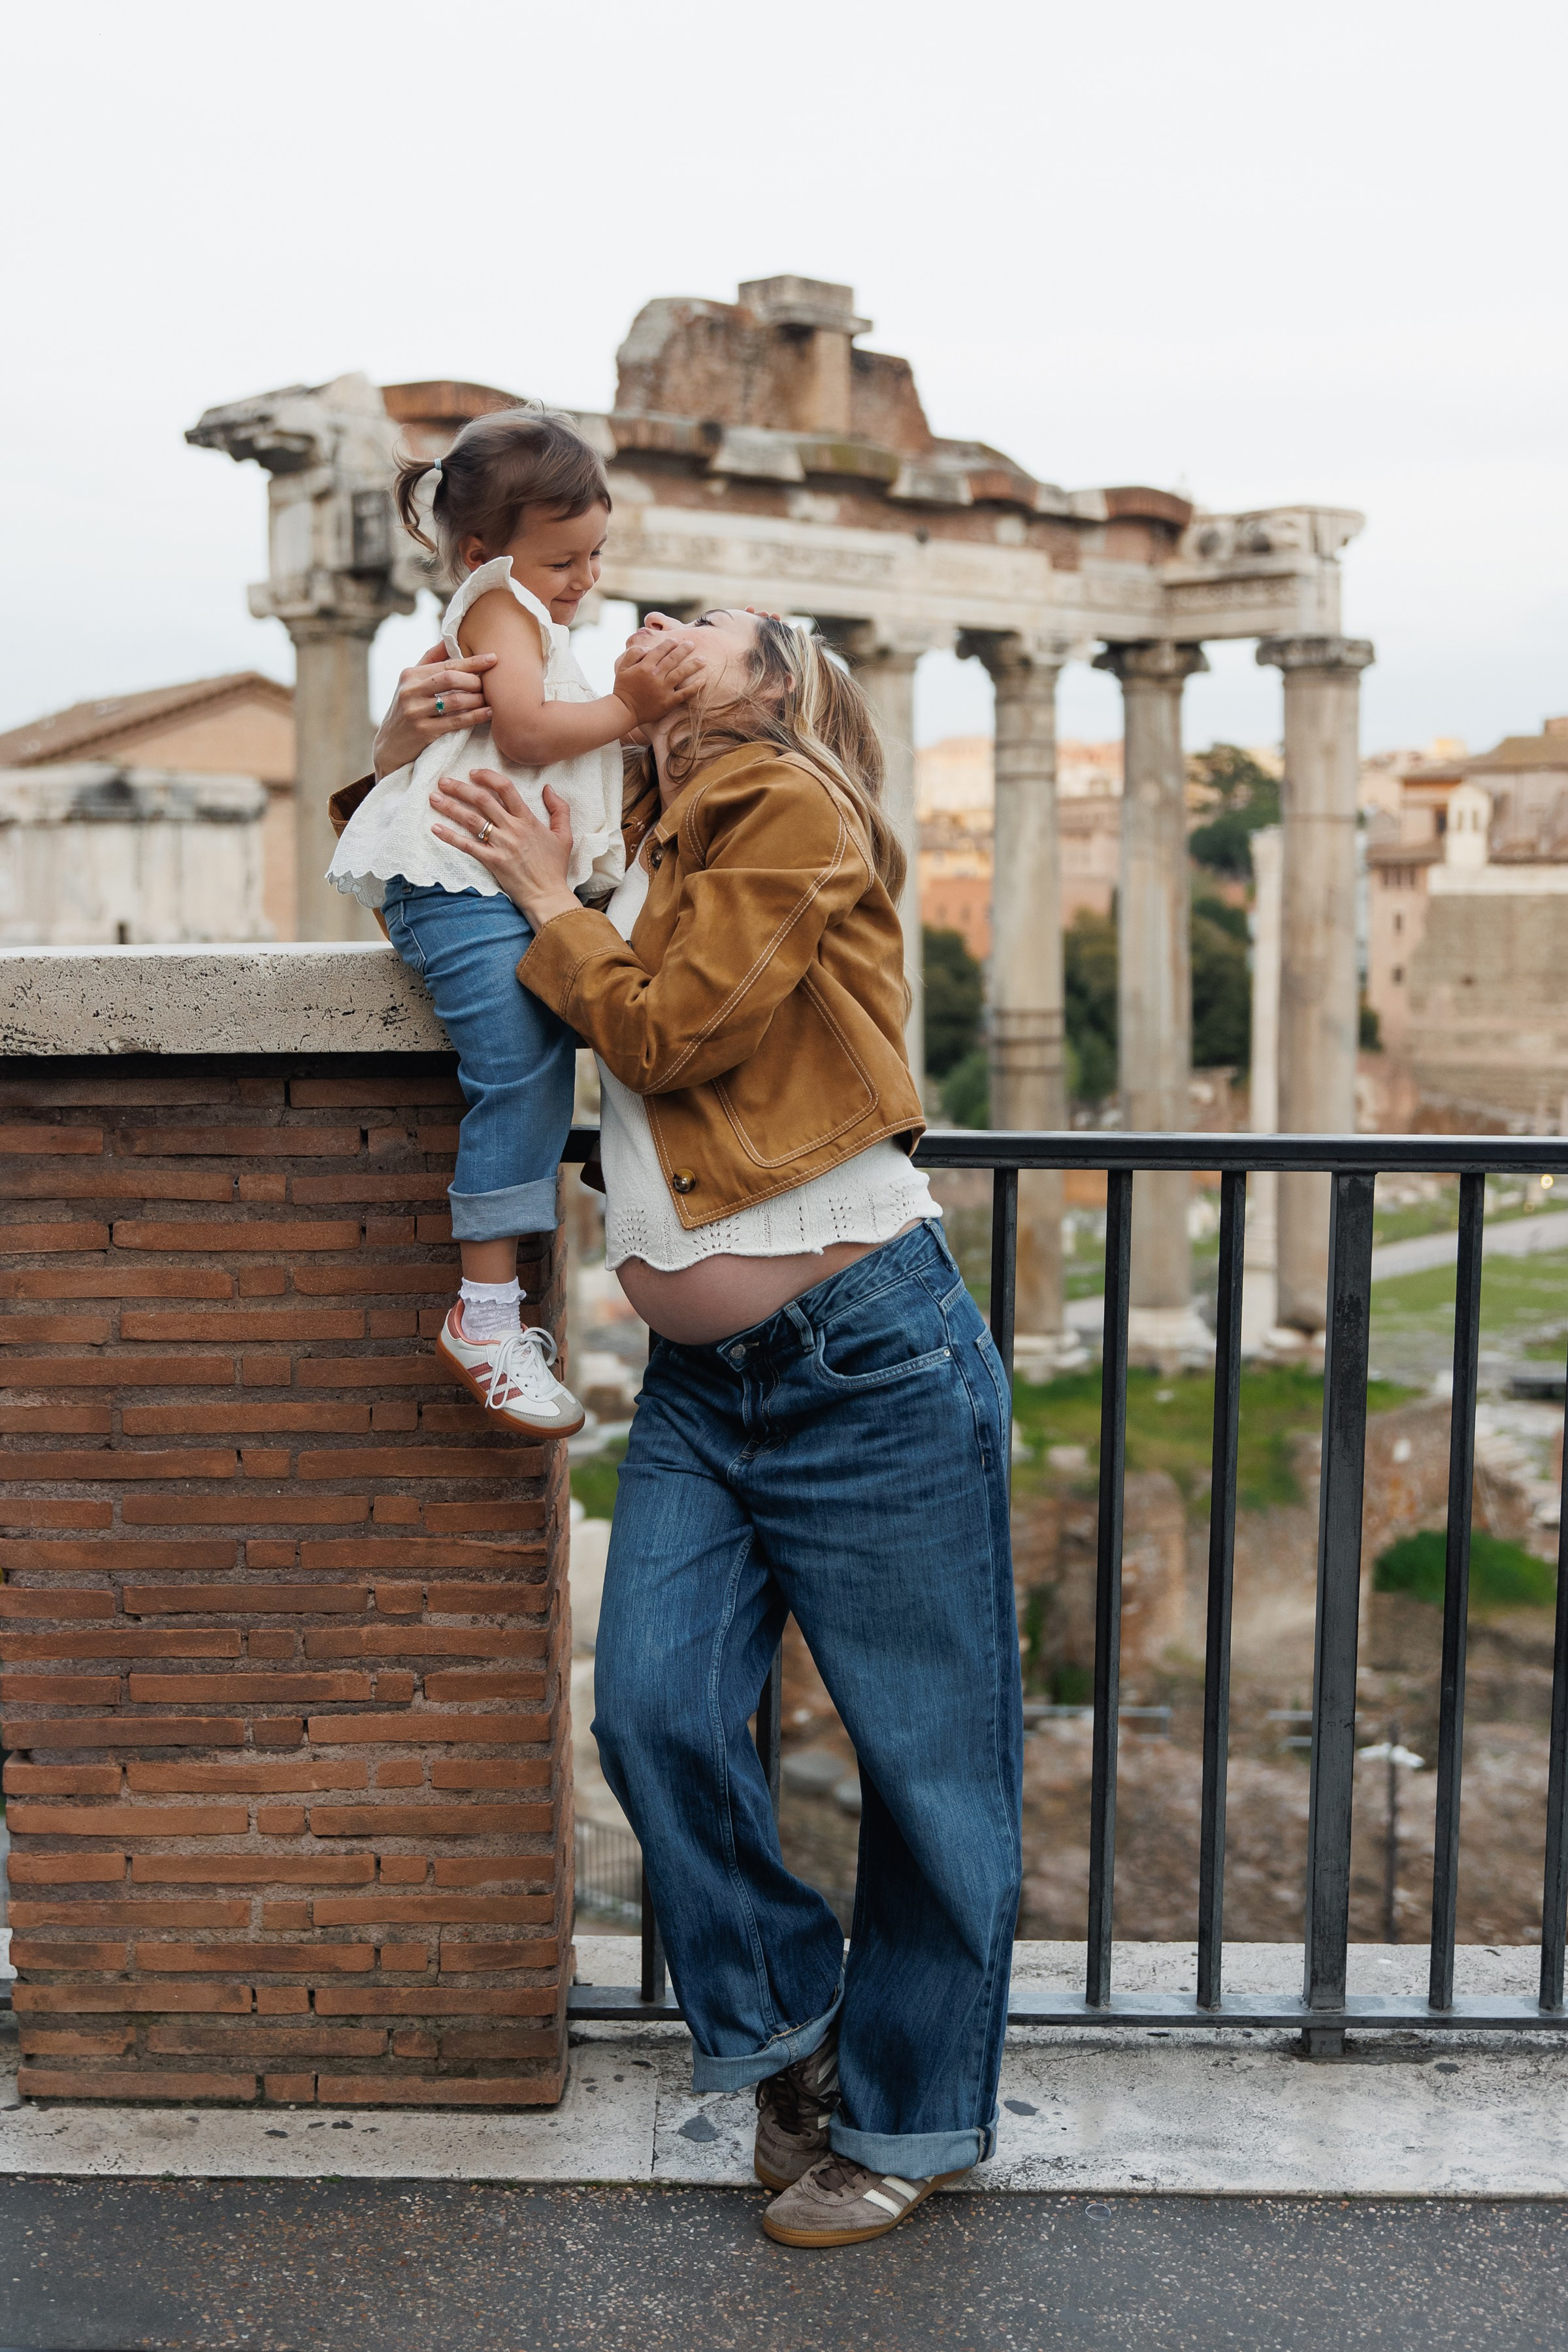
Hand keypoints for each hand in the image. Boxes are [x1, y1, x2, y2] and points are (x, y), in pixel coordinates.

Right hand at [372, 645, 496, 777]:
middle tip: (488, 685)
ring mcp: (416, 712)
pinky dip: (475, 716)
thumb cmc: (407, 708)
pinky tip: (488, 713)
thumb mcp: (412, 683)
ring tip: (490, 699)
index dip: (472, 662)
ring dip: (477, 699)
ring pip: (455, 700)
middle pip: (451, 679)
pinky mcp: (423, 731)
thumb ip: (430, 661)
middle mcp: (411, 691)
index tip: (493, 659)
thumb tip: (448, 639)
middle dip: (474, 681)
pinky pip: (456, 721)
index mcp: (410, 675)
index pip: (446, 664)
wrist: (390, 745)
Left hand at [429, 769, 580, 928]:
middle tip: (443, 781)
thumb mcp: (564, 835)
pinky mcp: (492, 861)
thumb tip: (548, 788)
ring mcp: (501, 845)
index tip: (473, 773)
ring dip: (450, 806)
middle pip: (482, 800)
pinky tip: (435, 827)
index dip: (487, 776)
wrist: (548, 895)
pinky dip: (449, 836)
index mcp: (528, 819)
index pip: (505, 788)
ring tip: (433, 797)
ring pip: (471, 819)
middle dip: (460, 787)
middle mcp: (512, 829)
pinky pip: (467, 846)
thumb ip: (559, 809)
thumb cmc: (555, 867)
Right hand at [612, 633, 702, 728]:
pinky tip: (703, 681)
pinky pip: (684, 693)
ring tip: (703, 660)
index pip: (660, 651)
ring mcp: (663, 689)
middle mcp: (655, 676)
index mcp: (645, 666)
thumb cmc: (622, 688)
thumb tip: (647, 647)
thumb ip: (633, 653)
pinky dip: (694, 687)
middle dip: (684, 650)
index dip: (669, 644)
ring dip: (693, 665)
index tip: (676, 641)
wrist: (623, 711)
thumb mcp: (621, 667)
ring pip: (681, 673)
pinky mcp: (668, 702)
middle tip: (692, 644)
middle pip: (673, 659)